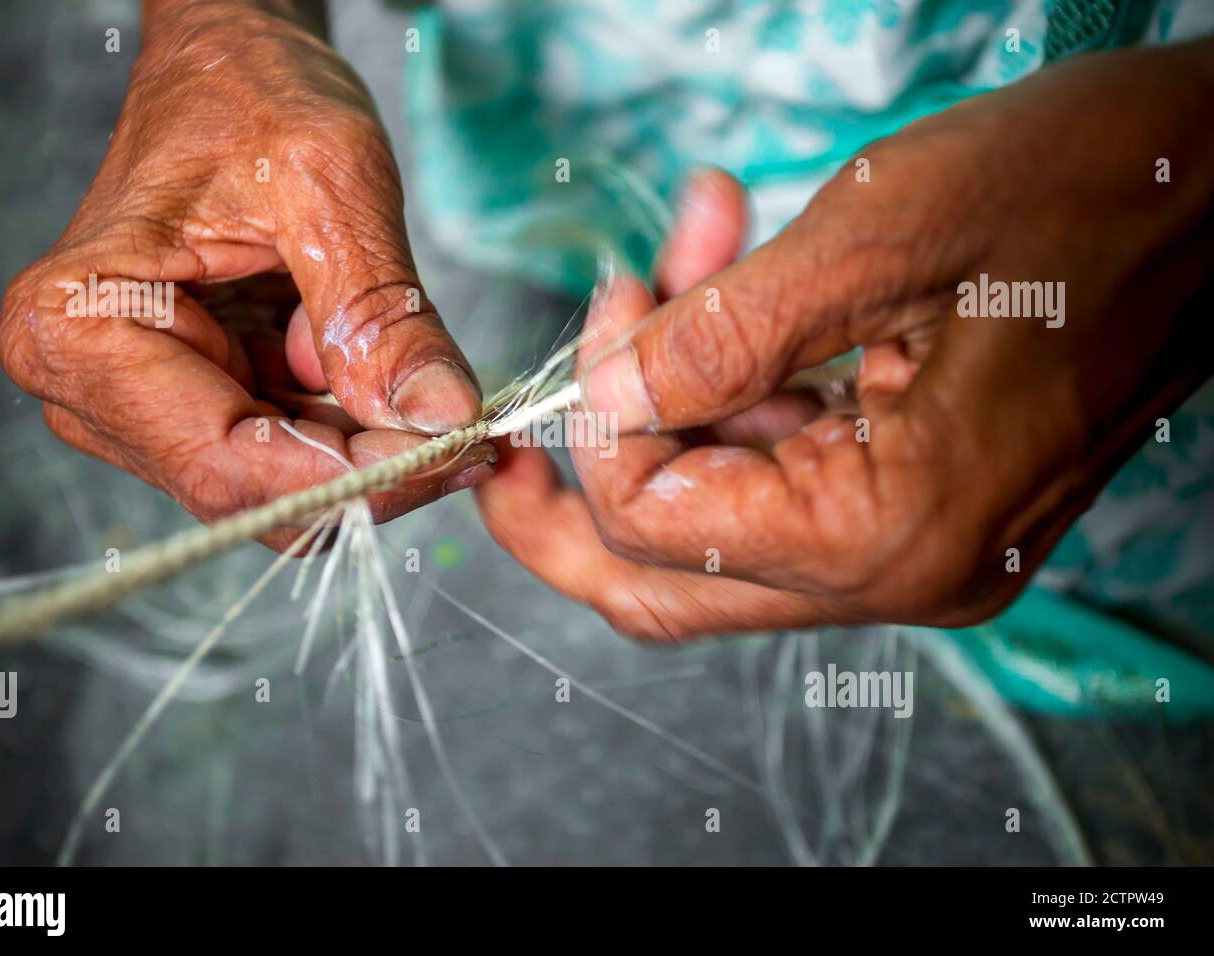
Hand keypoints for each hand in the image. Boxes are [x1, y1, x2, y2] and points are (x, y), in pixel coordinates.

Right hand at [0, 0, 489, 550]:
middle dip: (371, 473)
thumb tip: (441, 417)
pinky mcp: (198, 401)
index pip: (224, 459)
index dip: (347, 479)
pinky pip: (292, 451)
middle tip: (474, 439)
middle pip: (251, 487)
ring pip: (281, 483)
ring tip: (452, 407)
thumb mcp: (330, 187)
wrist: (231, 64)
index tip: (451, 455)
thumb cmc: (248, 93)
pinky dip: (361, 436)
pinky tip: (411, 394)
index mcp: (82, 327)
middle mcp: (90, 385)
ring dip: (374, 457)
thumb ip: (379, 313)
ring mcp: (143, 403)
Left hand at [477, 39, 1213, 639]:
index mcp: (895, 530)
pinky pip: (779, 478)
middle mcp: (905, 571)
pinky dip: (734, 394)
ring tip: (683, 258)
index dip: (601, 422)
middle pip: (671, 587)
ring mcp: (913, 544)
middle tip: (506, 441)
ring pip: (716, 531)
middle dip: (575, 503)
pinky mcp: (918, 496)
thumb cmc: (1089, 189)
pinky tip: (732, 286)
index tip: (617, 301)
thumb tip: (608, 402)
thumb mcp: (881, 234)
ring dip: (670, 404)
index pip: (663, 530)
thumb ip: (724, 334)